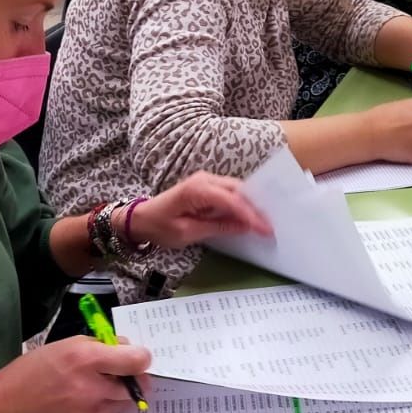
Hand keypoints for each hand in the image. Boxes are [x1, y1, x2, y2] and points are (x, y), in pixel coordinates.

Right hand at [0, 336, 150, 412]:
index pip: (135, 361)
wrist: (8, 409)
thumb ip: (102, 346)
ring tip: (92, 391)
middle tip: (118, 376)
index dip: (141, 359)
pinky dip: (102, 412)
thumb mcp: (67, 345)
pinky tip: (81, 406)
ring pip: (124, 404)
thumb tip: (130, 351)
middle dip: (132, 380)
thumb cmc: (36, 371)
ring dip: (117, 396)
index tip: (139, 359)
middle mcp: (91, 388)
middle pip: (136, 386)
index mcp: (86, 359)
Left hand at [129, 172, 272, 249]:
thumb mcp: (188, 233)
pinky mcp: (206, 186)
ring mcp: (206, 180)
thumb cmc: (160, 227)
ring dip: (251, 204)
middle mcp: (204, 179)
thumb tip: (244, 226)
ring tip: (265, 222)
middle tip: (270, 226)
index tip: (266, 230)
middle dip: (256, 208)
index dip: (251, 215)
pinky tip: (250, 214)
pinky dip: (241, 202)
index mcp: (197, 190)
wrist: (140, 218)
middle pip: (238, 190)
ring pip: (236, 189)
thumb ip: (218, 227)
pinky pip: (230, 192)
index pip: (232, 201)